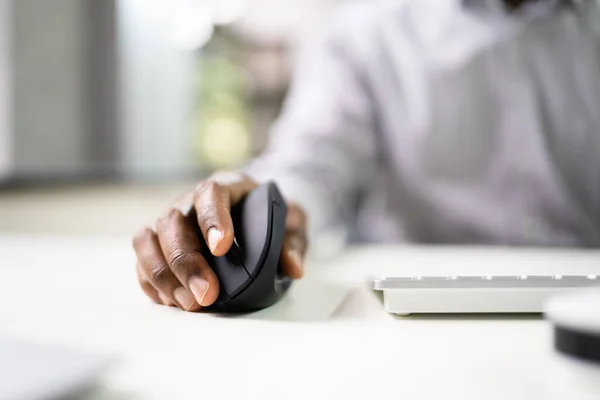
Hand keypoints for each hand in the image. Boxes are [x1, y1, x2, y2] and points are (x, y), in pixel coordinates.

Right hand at [132, 172, 307, 310]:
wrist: (257, 212)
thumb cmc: (272, 216)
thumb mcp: (292, 223)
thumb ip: (293, 242)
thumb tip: (293, 268)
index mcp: (228, 186)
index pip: (211, 193)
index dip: (213, 218)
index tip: (220, 248)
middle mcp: (192, 200)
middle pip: (174, 221)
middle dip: (186, 261)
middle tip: (205, 294)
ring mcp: (173, 220)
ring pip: (149, 238)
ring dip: (163, 274)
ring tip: (188, 304)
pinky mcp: (160, 242)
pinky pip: (143, 258)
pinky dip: (151, 281)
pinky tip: (171, 300)